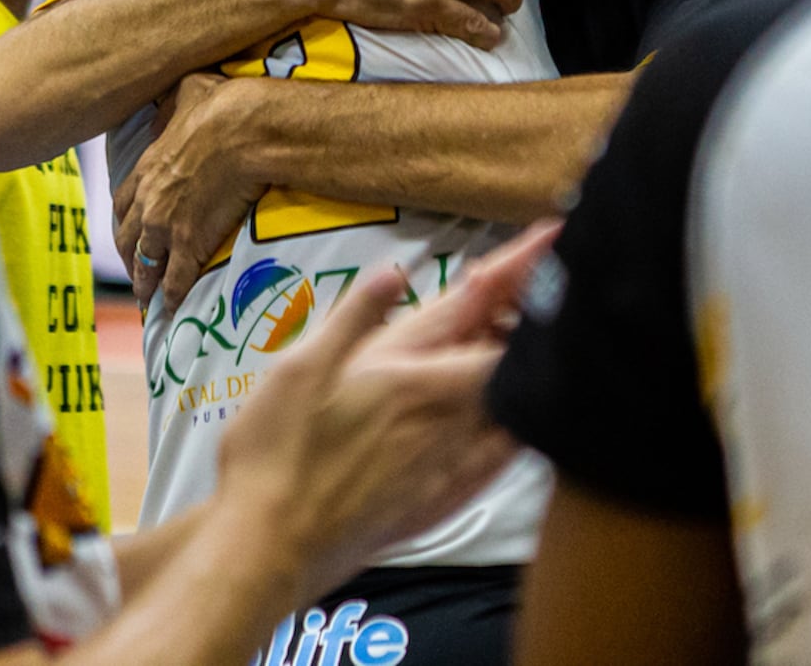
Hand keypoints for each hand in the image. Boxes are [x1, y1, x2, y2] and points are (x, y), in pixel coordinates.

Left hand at [115, 70, 266, 311]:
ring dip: (144, 283)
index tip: (128, 231)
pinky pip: (175, 278)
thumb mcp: (188, 92)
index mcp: (148, 167)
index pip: (124, 201)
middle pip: (127, 238)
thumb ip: (171, 105)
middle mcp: (149, 200)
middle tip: (134, 272)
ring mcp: (166, 225)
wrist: (247, 132)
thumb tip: (164, 105)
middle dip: (128, 257)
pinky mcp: (190, 243)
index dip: (125, 219)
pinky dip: (171, 296)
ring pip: (146, 263)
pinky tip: (172, 309)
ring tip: (146, 300)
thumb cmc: (223, 106)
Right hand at [216, 223, 557, 597]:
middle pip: (512, 380)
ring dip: (519, 388)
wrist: (266, 547)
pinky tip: (501, 429)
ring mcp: (446, 473)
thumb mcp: (300, 366)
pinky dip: (511, 437)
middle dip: (524, 341)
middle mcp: (446, 429)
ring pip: (511, 425)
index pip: (497, 338)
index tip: (545, 263)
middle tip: (523, 312)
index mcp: (416, 385)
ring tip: (514, 361)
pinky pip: (496, 468)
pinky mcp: (437, 509)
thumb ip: (355, 316)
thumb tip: (397, 271)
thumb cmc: (274, 452)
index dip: (526, 302)